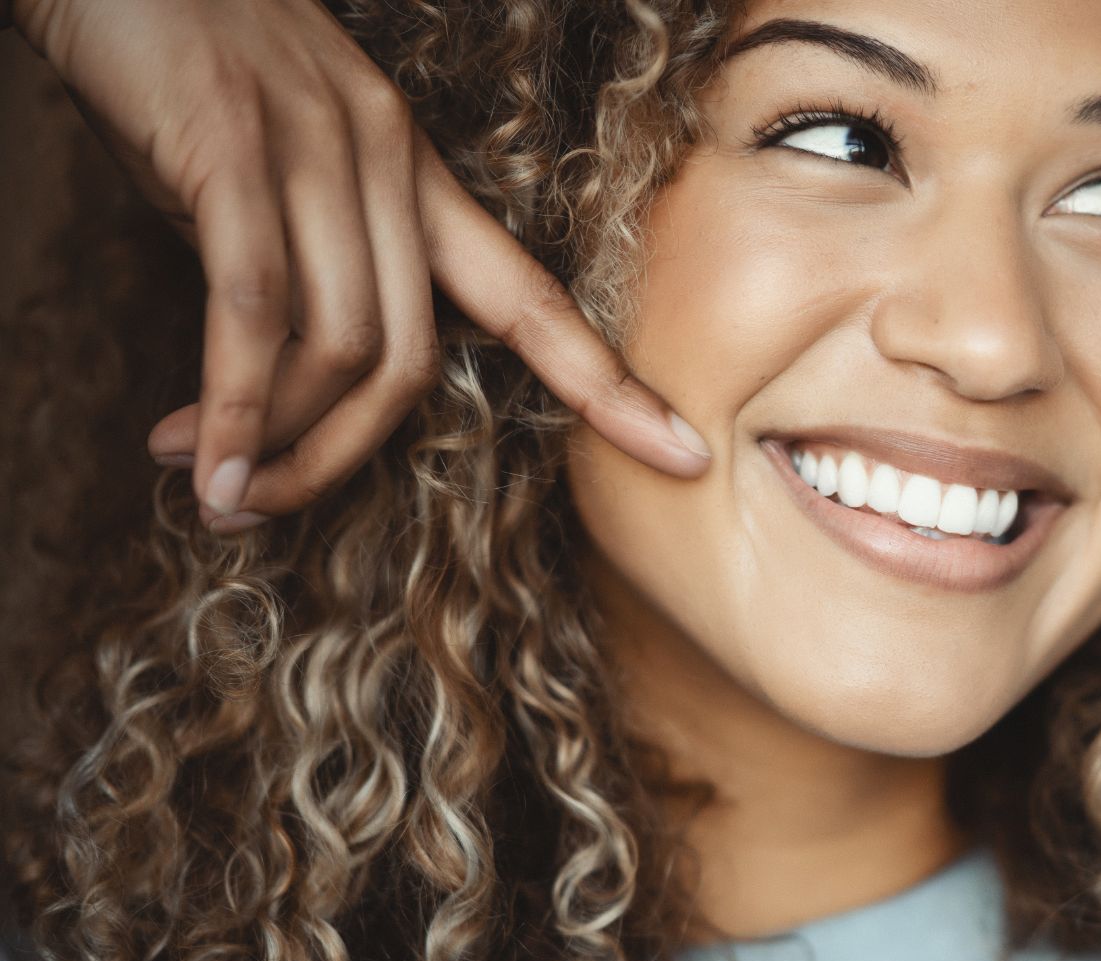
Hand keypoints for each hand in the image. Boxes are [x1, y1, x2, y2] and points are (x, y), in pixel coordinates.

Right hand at [15, 0, 711, 533]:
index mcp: (414, 173)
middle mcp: (385, 159)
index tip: (686, 456)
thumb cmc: (175, 69)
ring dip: (277, 440)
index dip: (611, 387)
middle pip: (407, 357)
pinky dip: (230, 400)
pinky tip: (201, 457)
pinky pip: (252, 303)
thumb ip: (297, 270)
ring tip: (217, 491)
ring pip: (338, 343)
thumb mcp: (261, 178)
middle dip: (342, 457)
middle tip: (262, 510)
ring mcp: (316, 145)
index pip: (530, 299)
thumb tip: (282, 382)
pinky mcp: (231, 141)